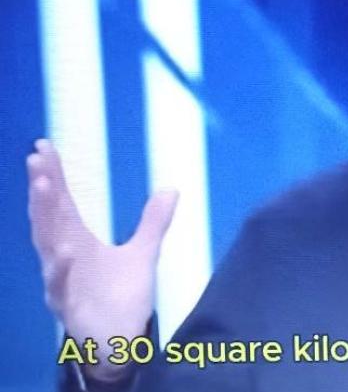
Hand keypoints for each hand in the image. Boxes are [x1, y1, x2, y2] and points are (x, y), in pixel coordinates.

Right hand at [27, 139, 178, 381]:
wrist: (119, 339)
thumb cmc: (122, 296)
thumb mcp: (143, 252)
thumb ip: (153, 222)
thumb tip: (170, 189)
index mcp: (77, 240)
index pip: (62, 203)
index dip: (52, 177)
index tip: (43, 148)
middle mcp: (63, 256)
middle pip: (49, 217)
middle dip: (43, 189)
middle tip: (37, 159)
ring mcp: (62, 279)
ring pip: (48, 244)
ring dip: (44, 216)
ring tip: (42, 187)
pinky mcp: (67, 303)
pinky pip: (59, 284)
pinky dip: (60, 267)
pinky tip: (64, 250)